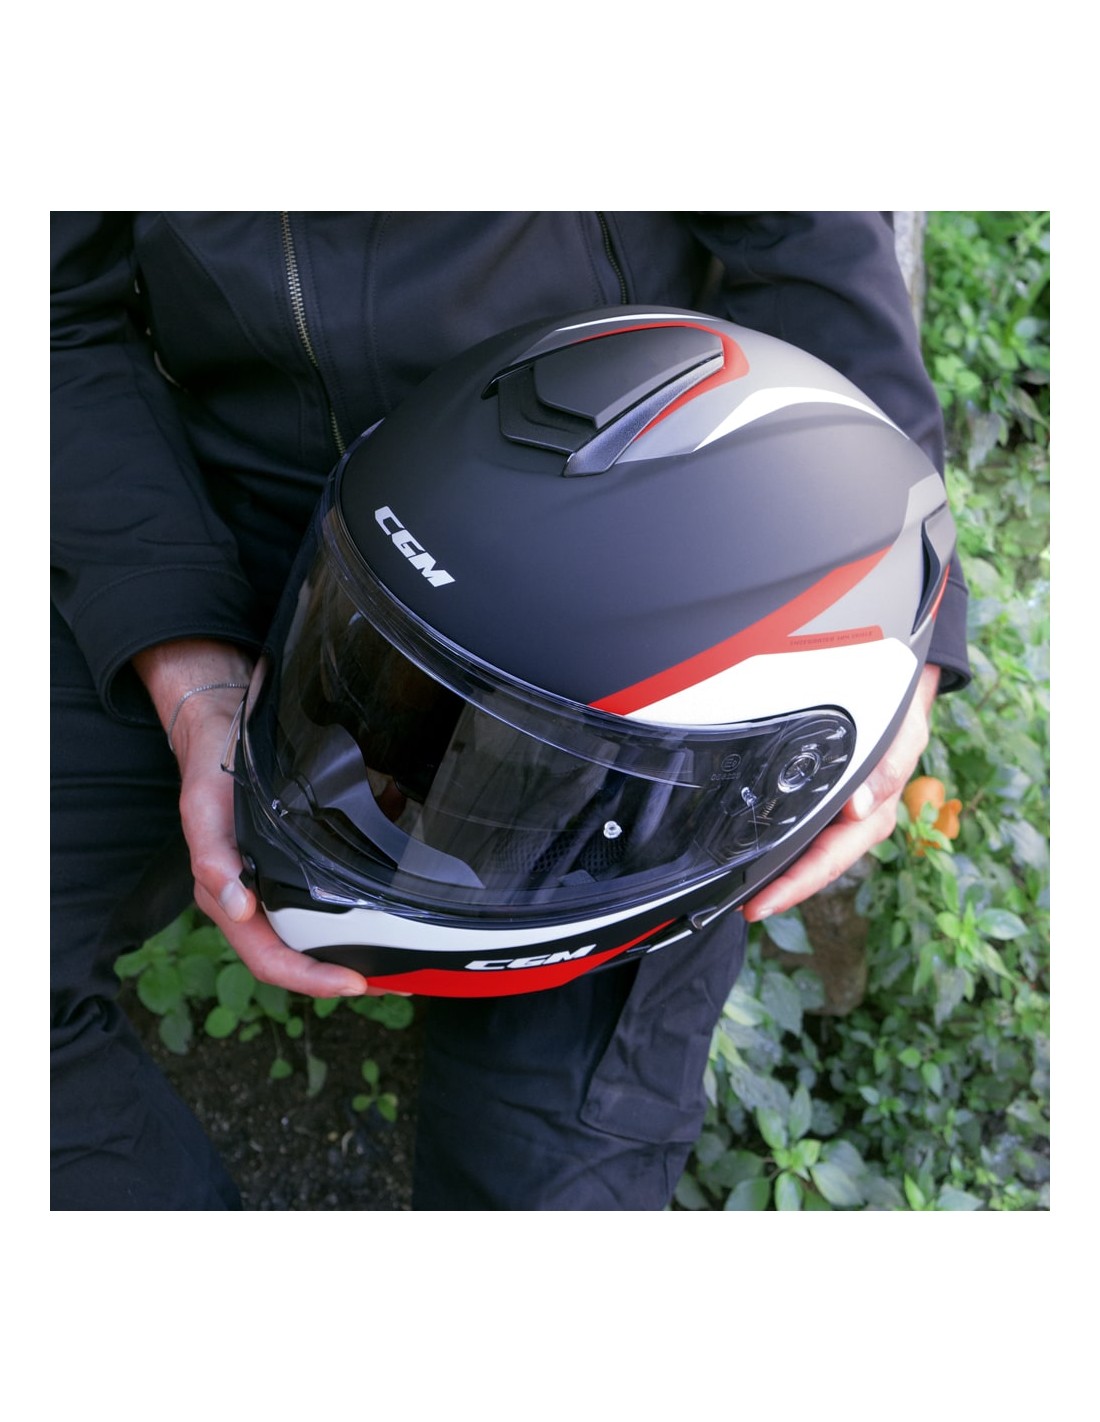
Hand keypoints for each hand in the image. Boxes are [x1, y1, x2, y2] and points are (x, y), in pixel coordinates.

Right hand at [134, 639, 369, 997]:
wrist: (221, 728)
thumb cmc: (211, 770)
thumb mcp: (204, 807)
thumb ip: (214, 858)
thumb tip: (238, 907)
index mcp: (229, 897)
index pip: (270, 958)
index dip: (310, 979)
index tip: (354, 984)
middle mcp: (254, 899)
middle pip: (300, 956)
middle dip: (345, 974)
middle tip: (396, 979)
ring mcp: (276, 883)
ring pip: (320, 932)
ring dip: (360, 946)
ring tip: (403, 955)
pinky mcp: (296, 862)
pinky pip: (330, 893)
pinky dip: (365, 899)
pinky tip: (397, 895)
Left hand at [742, 662, 941, 922]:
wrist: (896, 695)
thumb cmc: (901, 720)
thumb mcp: (903, 738)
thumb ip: (886, 770)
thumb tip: (858, 809)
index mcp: (872, 817)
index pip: (828, 861)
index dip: (795, 886)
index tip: (762, 905)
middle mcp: (853, 824)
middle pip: (811, 867)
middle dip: (778, 890)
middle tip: (739, 907)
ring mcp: (837, 817)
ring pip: (803, 854)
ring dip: (774, 873)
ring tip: (736, 891)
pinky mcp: (823, 803)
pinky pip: (798, 830)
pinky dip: (775, 844)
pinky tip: (749, 851)